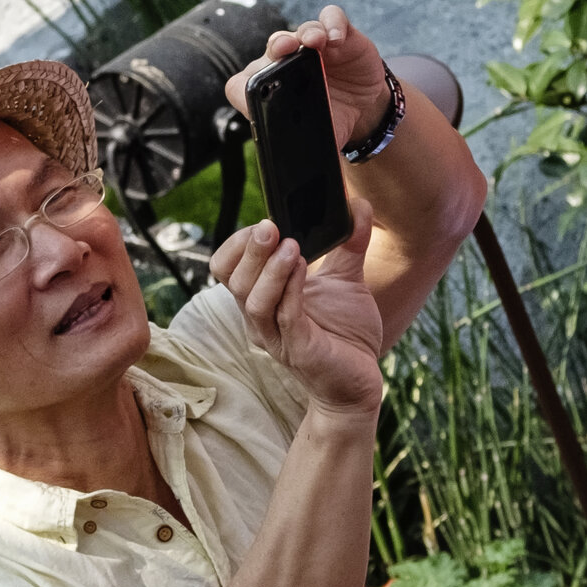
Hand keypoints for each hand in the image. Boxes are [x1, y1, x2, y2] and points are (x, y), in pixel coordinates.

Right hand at [209, 201, 385, 416]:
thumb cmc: (345, 334)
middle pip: (233, 280)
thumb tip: (359, 203)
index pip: (226, 267)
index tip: (267, 222)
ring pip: (253, 299)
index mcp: (259, 299)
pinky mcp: (298, 351)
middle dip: (250, 250)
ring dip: (269, 269)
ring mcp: (275, 337)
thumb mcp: (346, 281)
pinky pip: (285, 317)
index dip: (239, 244)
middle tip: (270, 226)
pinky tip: (303, 266)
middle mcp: (258, 319)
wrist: (360, 382)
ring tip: (291, 245)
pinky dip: (291, 289)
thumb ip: (348, 244)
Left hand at [222, 4, 393, 147]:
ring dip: (304, 33)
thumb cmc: (332, 121)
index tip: (256, 97)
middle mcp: (284, 62)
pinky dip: (332, 24)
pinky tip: (337, 38)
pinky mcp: (339, 35)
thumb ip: (303, 148)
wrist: (364, 110)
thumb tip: (298, 179)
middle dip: (276, 48)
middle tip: (283, 51)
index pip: (242, 84)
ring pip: (298, 31)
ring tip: (315, 42)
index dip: (245, 90)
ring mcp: (310, 45)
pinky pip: (330, 19)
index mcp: (268, 88)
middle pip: (272, 49)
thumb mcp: (317, 138)